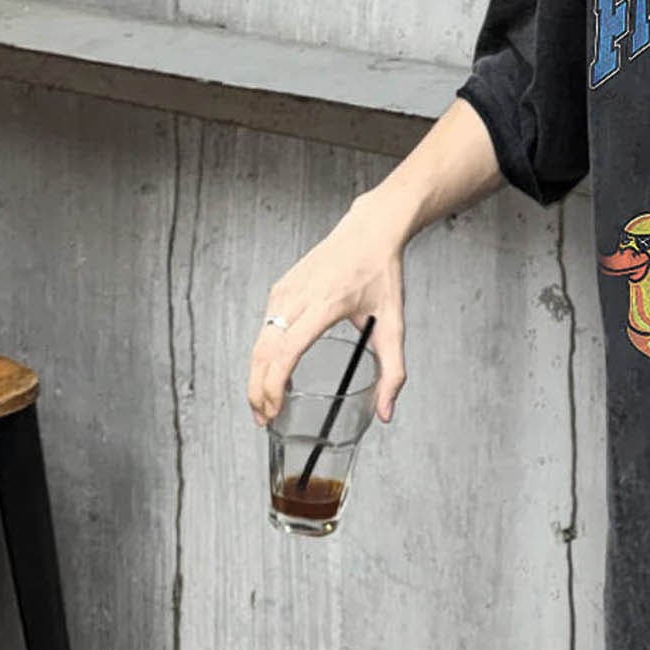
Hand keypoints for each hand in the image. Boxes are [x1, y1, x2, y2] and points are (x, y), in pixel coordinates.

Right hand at [247, 191, 409, 428]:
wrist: (371, 229)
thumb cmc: (382, 273)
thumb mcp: (394, 323)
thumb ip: (393, 371)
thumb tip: (386, 411)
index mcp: (325, 304)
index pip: (286, 351)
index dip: (273, 386)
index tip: (273, 411)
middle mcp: (299, 295)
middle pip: (262, 351)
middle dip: (256, 391)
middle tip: (263, 420)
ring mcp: (286, 289)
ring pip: (258, 341)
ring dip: (256, 375)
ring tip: (265, 404)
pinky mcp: (281, 287)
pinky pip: (265, 326)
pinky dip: (263, 354)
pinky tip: (274, 372)